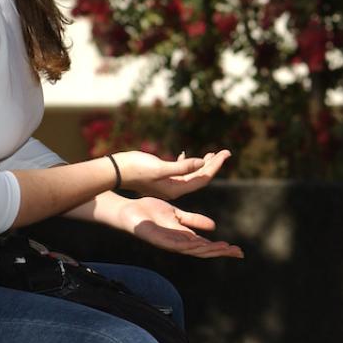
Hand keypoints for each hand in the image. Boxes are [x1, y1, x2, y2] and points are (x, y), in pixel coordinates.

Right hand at [113, 149, 229, 199]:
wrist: (115, 171)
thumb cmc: (136, 168)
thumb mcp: (160, 167)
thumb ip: (182, 166)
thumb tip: (202, 163)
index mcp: (176, 189)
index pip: (202, 178)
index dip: (216, 165)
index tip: (226, 153)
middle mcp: (174, 189)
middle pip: (199, 177)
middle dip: (212, 165)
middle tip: (225, 152)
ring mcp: (167, 184)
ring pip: (190, 175)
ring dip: (201, 164)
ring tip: (212, 153)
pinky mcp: (160, 178)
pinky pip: (178, 172)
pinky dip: (185, 163)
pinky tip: (185, 154)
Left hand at [117, 196, 243, 258]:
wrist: (131, 212)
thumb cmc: (151, 213)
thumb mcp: (178, 214)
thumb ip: (193, 220)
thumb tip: (213, 226)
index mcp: (184, 238)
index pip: (207, 245)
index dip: (222, 248)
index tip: (237, 250)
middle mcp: (179, 244)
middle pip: (204, 251)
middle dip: (220, 252)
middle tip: (237, 252)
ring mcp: (170, 244)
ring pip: (193, 250)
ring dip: (209, 250)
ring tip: (224, 248)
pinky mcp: (161, 240)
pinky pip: (178, 244)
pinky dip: (190, 245)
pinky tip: (200, 244)